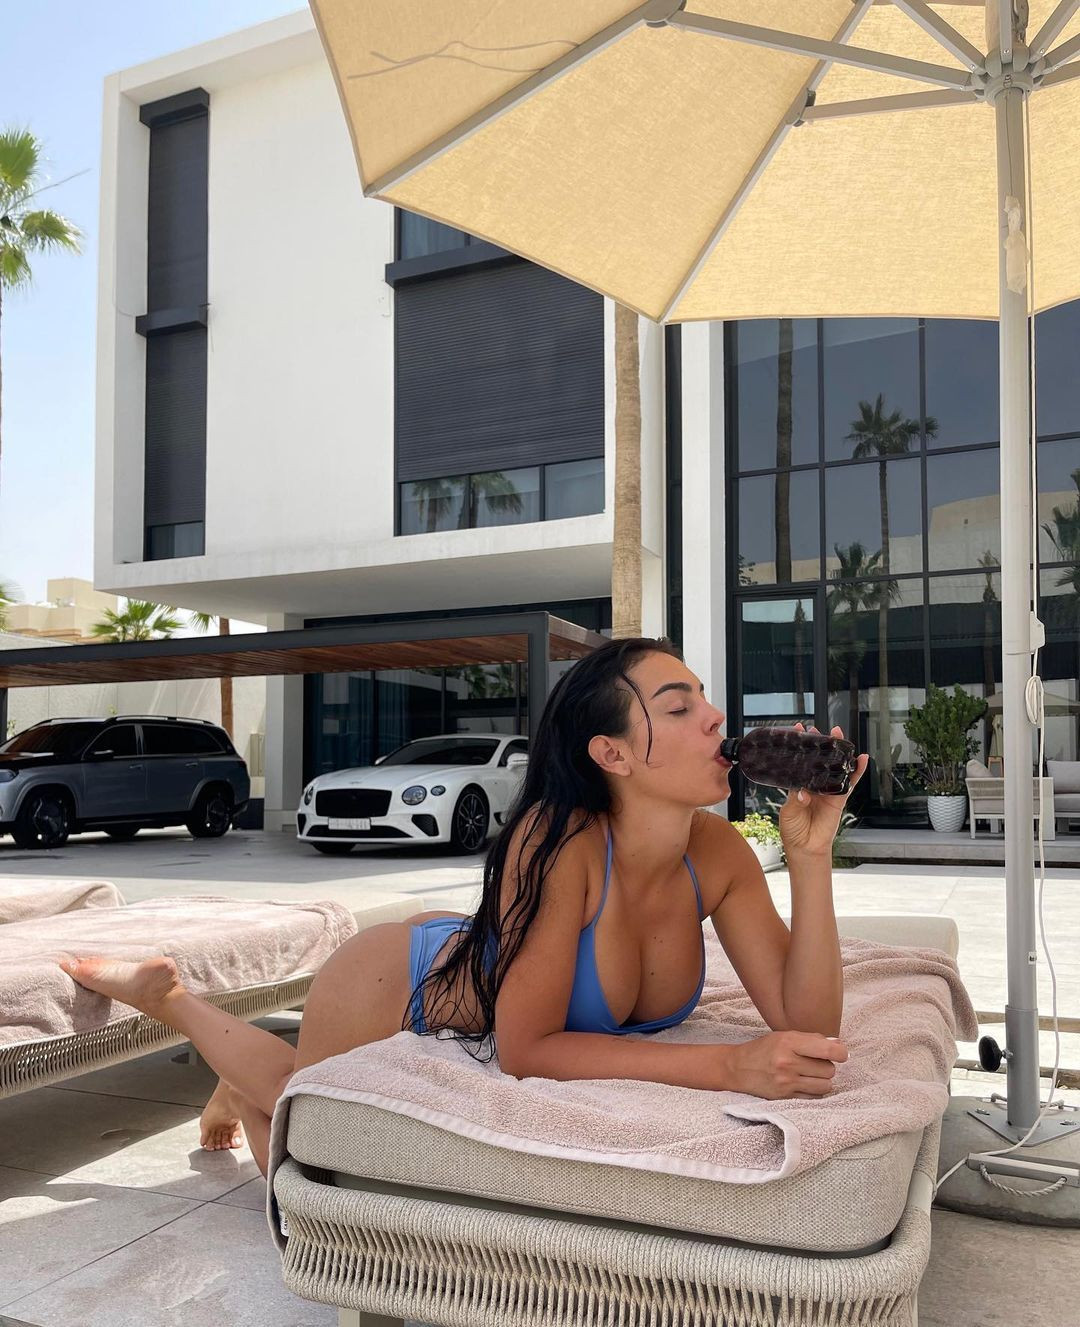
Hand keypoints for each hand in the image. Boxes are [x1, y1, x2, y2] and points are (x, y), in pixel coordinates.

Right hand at [726, 1030, 847, 1099]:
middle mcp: (788, 1063)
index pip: (828, 1050)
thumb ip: (812, 1039)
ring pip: (825, 1086)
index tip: (841, 1054)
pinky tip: (804, 1084)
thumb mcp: (785, 1036)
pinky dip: (814, 1091)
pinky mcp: (786, 1098)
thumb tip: (839, 1045)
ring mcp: (787, 1083)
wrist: (738, 1068)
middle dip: (826, 1066)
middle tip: (814, 1062)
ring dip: (822, 1080)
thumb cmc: (764, 1049)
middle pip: (829, 1070)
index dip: (841, 1052)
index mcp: (789, 1042)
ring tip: (810, 1074)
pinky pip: (814, 1097)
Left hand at [778, 723, 867, 859]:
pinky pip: (850, 783)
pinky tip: (862, 759)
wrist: (805, 847)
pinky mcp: (839, 799)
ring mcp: (827, 791)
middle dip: (820, 745)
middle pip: (819, 761)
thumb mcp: (789, 811)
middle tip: (818, 730)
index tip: (797, 730)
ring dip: (838, 751)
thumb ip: (795, 799)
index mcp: (798, 785)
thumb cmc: (793, 829)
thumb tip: (803, 792)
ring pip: (835, 767)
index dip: (799, 747)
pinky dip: (857, 771)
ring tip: (839, 734)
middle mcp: (814, 785)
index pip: (799, 762)